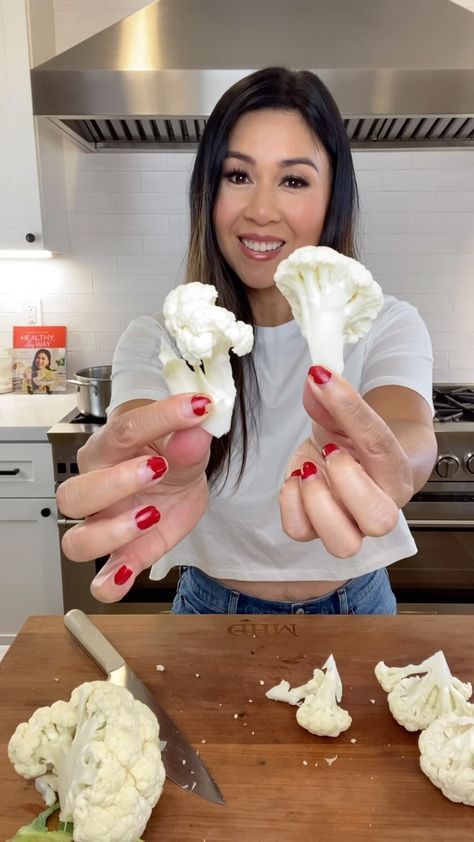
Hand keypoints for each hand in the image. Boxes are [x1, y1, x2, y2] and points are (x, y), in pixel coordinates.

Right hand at [56, 394, 211, 602]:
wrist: (179, 475)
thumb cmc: (171, 452)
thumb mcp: (188, 440)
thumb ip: (190, 438)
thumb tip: (197, 425)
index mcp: (108, 449)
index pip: (124, 431)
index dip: (161, 419)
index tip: (196, 408)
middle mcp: (95, 487)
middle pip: (76, 493)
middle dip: (115, 483)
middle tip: (158, 468)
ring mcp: (104, 524)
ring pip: (76, 541)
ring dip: (111, 533)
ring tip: (151, 517)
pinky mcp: (123, 555)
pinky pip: (101, 580)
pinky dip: (110, 583)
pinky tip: (128, 574)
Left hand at [279, 365, 413, 557]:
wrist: (350, 461)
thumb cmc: (354, 441)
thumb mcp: (345, 416)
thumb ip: (334, 399)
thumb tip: (317, 376)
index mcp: (394, 472)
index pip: (381, 444)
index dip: (352, 412)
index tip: (325, 382)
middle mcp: (377, 507)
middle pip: (379, 520)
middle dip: (348, 485)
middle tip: (329, 453)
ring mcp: (347, 524)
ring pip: (342, 543)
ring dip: (317, 505)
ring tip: (306, 472)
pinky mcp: (315, 529)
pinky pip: (301, 533)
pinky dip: (290, 506)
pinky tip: (293, 482)